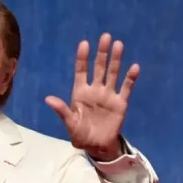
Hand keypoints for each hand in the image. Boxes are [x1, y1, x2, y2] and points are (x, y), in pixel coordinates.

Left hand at [45, 33, 138, 161]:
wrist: (97, 146)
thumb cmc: (80, 134)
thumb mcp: (70, 123)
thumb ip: (62, 110)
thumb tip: (48, 99)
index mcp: (80, 92)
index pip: (81, 71)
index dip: (82, 58)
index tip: (84, 44)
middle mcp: (95, 90)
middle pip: (99, 67)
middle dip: (102, 53)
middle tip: (105, 36)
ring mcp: (109, 95)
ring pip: (113, 73)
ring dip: (115, 60)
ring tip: (118, 45)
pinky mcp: (121, 103)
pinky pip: (126, 88)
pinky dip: (130, 78)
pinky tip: (134, 67)